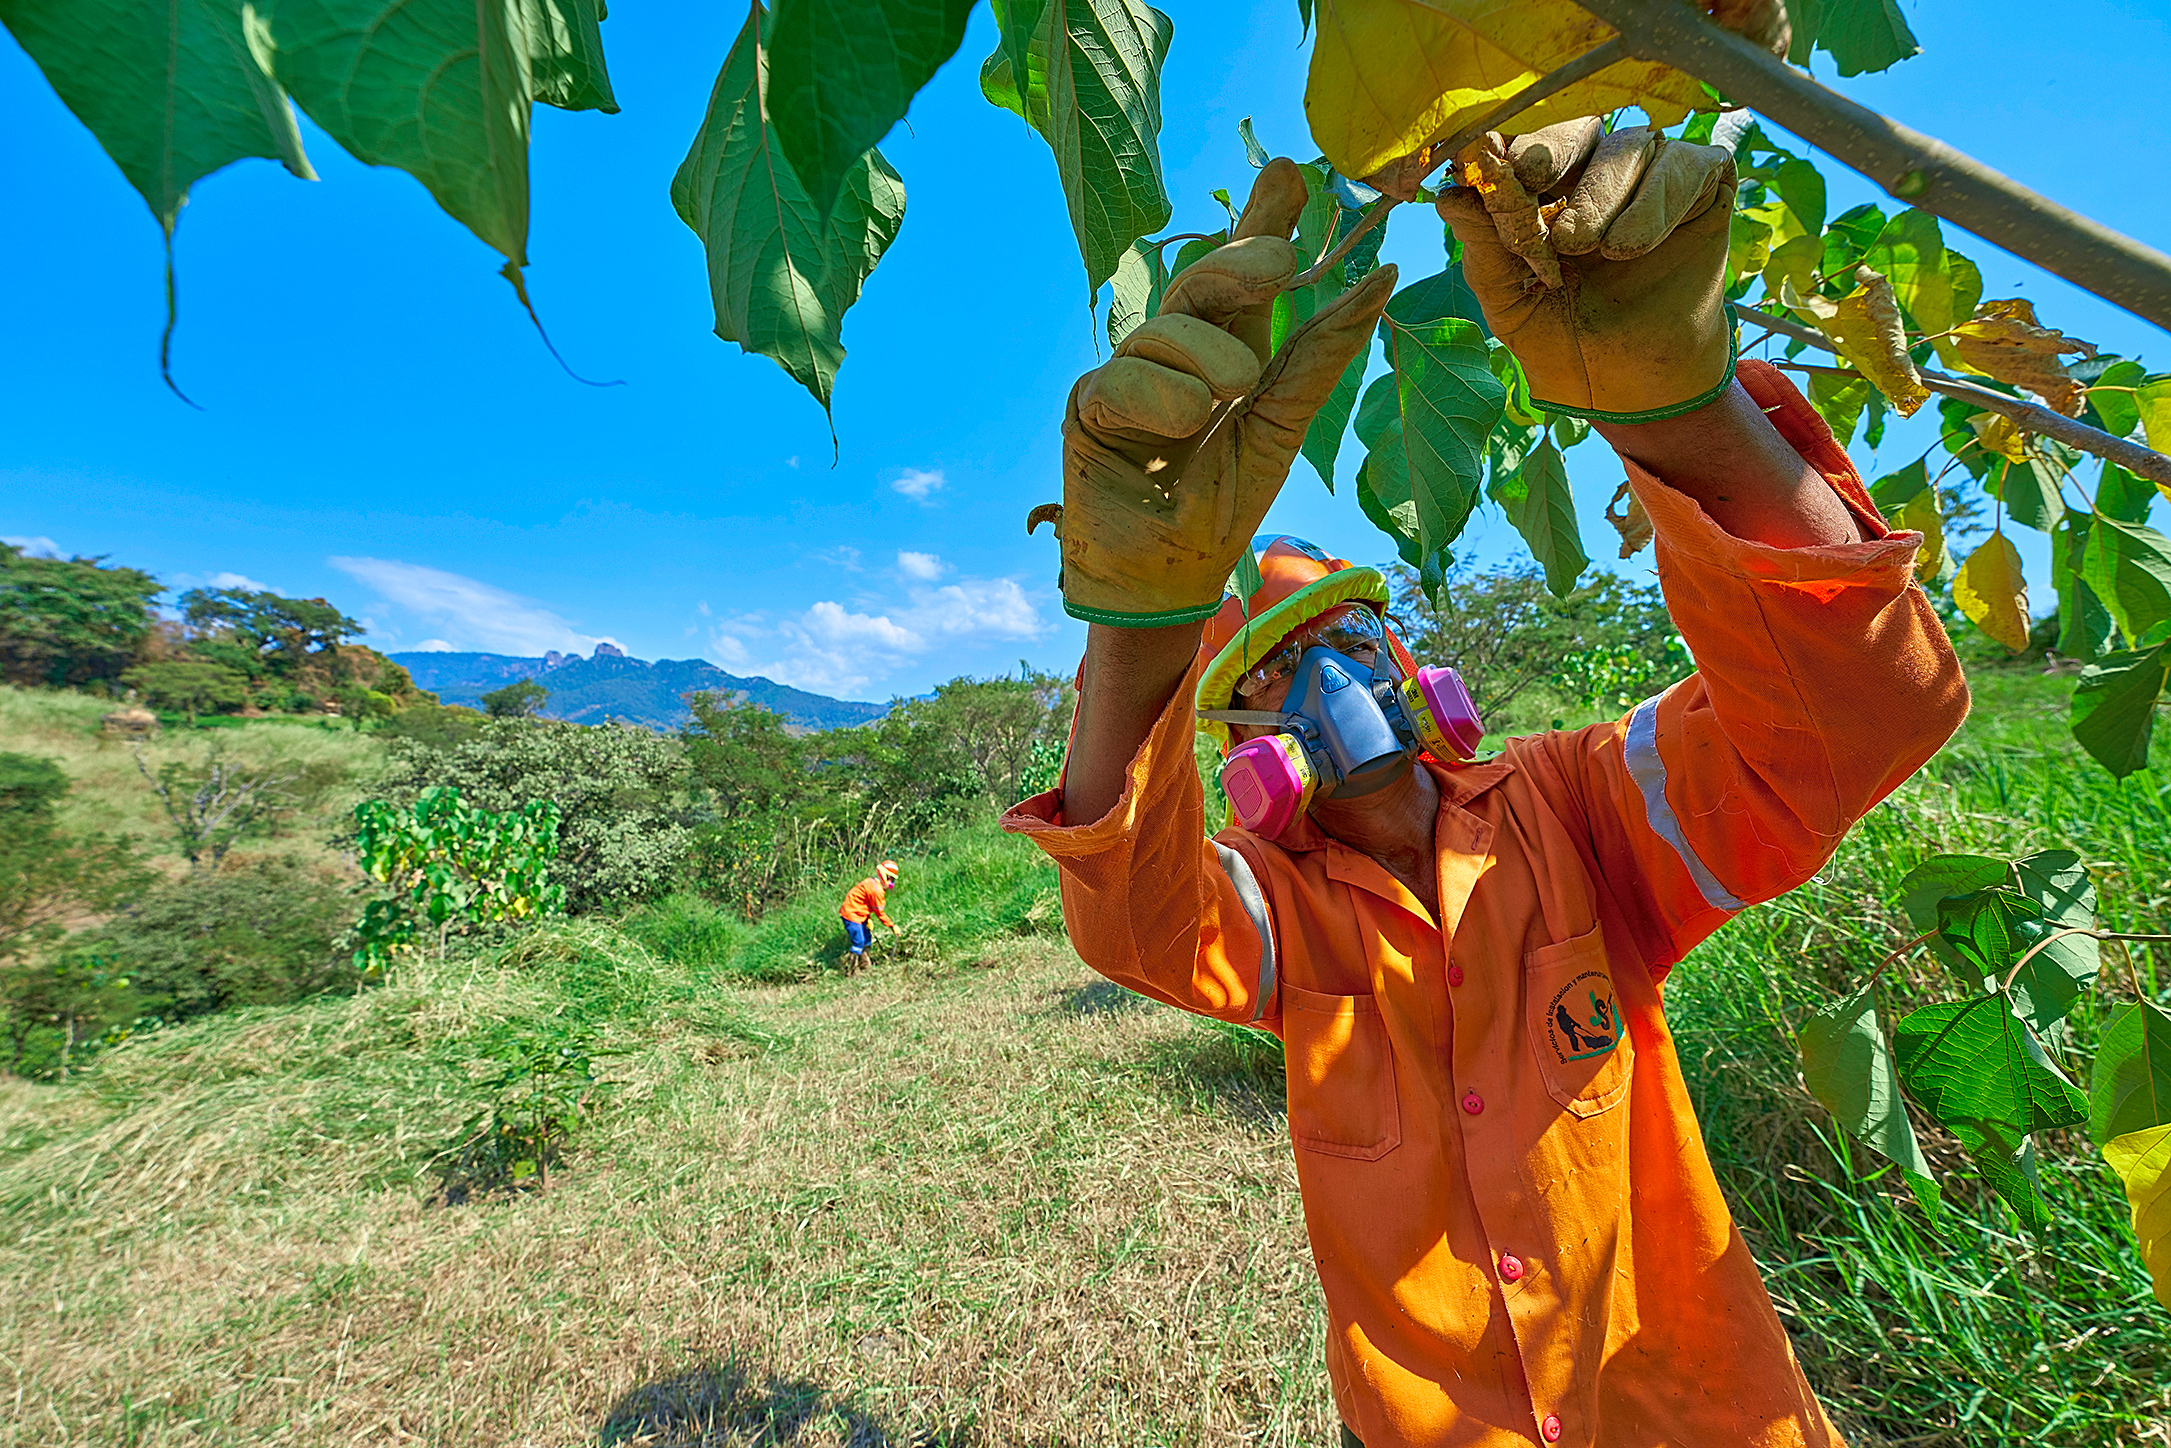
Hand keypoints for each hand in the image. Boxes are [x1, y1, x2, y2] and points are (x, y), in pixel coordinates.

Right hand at [1050, 160, 1395, 626]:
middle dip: (1242, 261)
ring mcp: (1129, 375)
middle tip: (1283, 264)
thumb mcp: (1285, 424)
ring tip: (1233, 393)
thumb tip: (1380, 278)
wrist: (1170, 578)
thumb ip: (1321, 353)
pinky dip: (1161, 394)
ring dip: (1208, 355)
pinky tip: (1187, 419)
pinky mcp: (1089, 408)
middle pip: (1202, 278)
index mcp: (1226, 347)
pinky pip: (1124, 377)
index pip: (1241, 271)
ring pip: (1166, 327)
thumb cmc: (1224, 504)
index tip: (1290, 173)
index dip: (1261, 221)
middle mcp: (1176, 351)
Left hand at [1438, 121, 1736, 421]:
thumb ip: (1483, 248)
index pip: (1525, 147)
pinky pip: (1686, 164)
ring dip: (1602, 193)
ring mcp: (1652, 179)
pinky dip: (1657, 200)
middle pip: (1577, 130)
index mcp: (1544, 195)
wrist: (1627, 390)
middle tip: (1534, 179)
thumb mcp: (1508, 301)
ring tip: (1593, 249)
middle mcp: (1597, 176)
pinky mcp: (1703, 188)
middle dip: (1553, 149)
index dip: (1507, 147)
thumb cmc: (1562, 343)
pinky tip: (1631, 246)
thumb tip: (1448, 194)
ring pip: (1631, 144)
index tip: (1487, 158)